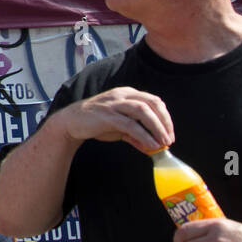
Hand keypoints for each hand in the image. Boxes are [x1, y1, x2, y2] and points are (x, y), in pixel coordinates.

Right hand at [57, 87, 173, 152]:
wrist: (70, 122)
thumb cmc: (96, 122)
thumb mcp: (119, 127)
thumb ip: (136, 134)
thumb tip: (152, 148)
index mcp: (127, 93)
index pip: (154, 101)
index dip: (165, 117)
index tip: (170, 133)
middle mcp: (122, 95)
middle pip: (151, 103)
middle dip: (164, 121)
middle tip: (169, 139)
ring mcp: (113, 104)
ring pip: (143, 110)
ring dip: (157, 127)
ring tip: (163, 142)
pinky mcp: (107, 115)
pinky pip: (130, 124)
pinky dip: (143, 135)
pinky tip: (151, 145)